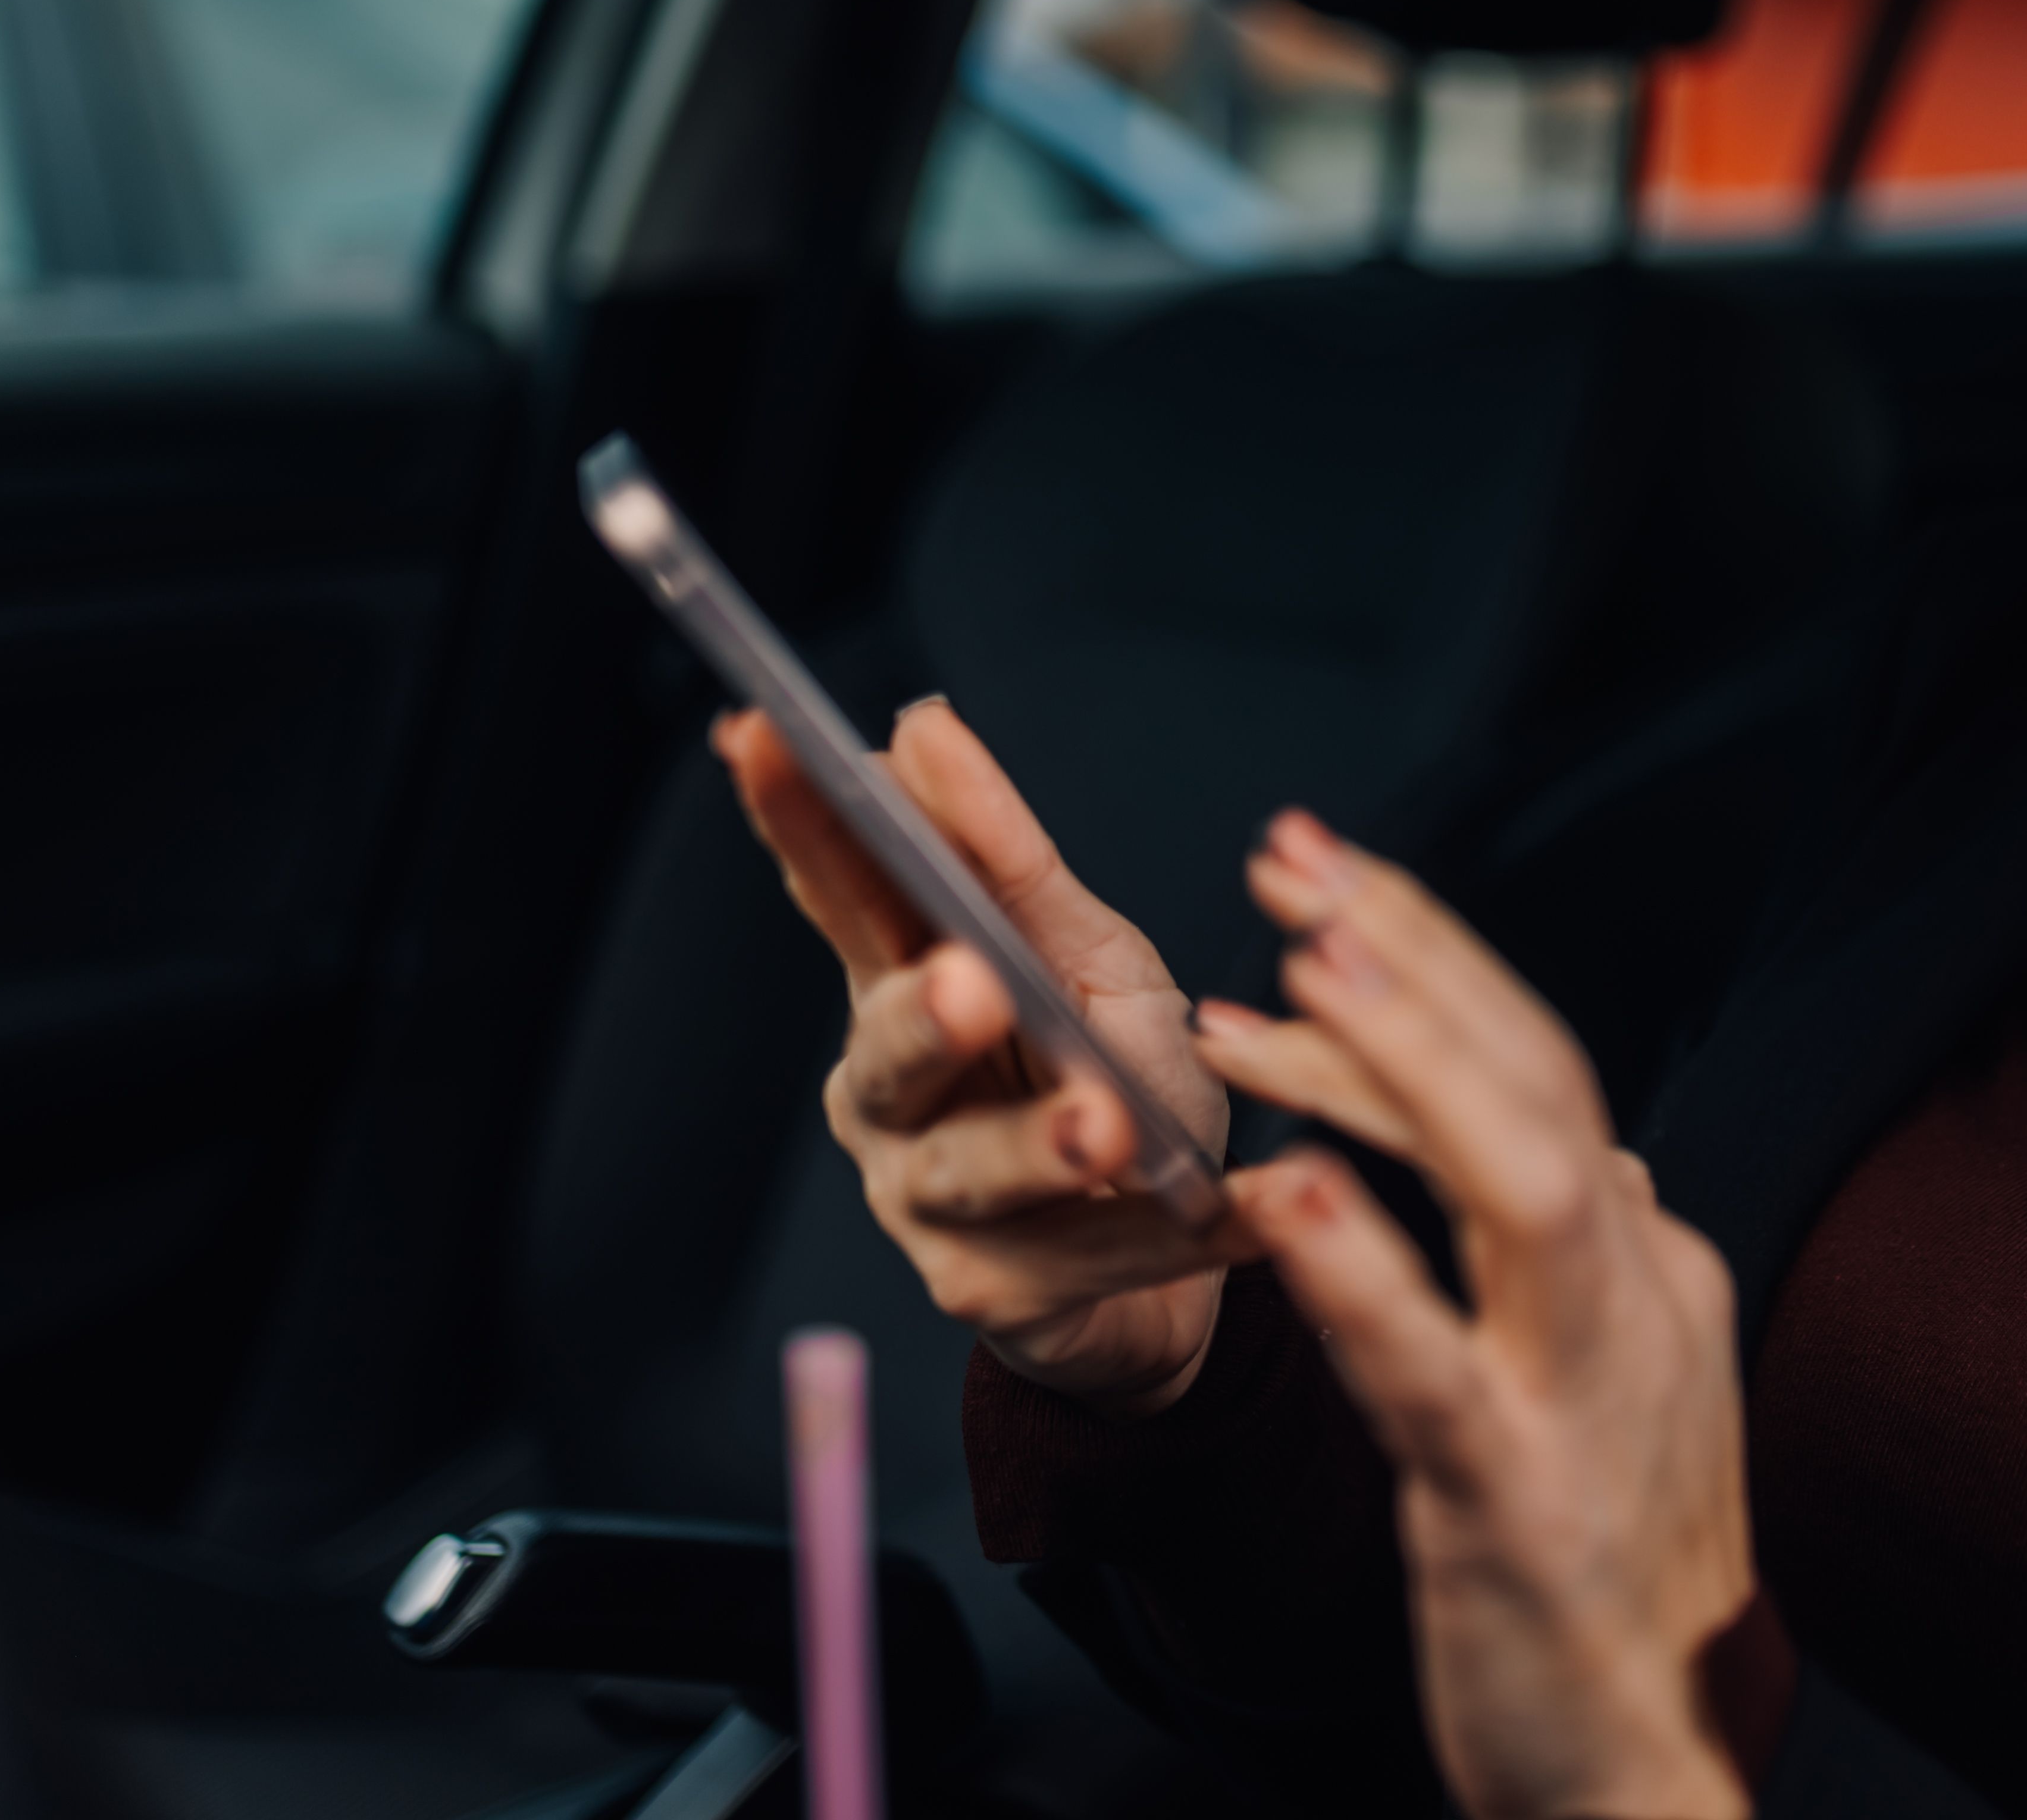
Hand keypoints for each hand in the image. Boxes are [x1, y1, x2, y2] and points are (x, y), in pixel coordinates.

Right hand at [717, 698, 1241, 1415]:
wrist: (1172, 1239)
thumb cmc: (1111, 1071)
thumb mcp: (1085, 950)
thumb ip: (1006, 859)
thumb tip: (920, 730)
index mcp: (902, 990)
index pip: (843, 896)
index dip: (800, 823)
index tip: (765, 732)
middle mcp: (890, 1102)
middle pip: (891, 1053)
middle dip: (929, 1019)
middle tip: (973, 983)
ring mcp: (932, 1208)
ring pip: (979, 1172)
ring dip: (1043, 1145)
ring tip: (1108, 1127)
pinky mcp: (1002, 1295)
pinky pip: (1104, 1255)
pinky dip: (1190, 1229)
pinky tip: (1261, 1203)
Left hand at [1196, 810, 1753, 1819]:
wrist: (1647, 1771)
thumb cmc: (1606, 1576)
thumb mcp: (1616, 1382)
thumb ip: (1579, 1259)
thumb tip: (1575, 1144)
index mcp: (1646, 1264)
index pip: (1534, 1073)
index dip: (1426, 965)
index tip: (1317, 888)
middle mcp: (1637, 1299)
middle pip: (1539, 1081)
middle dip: (1416, 956)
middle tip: (1290, 855)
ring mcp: (1586, 1397)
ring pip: (1522, 1185)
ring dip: (1410, 1065)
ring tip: (1294, 973)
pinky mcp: (1515, 1502)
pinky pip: (1433, 1366)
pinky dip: (1363, 1267)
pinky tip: (1283, 1186)